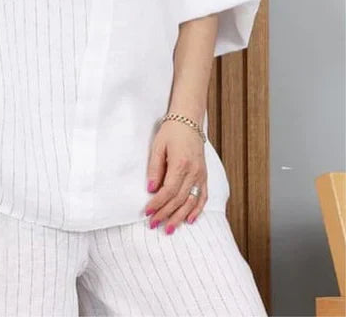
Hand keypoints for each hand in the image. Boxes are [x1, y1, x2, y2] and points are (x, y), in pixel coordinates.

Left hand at [144, 119, 207, 233]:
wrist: (189, 121)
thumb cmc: (171, 132)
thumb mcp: (158, 146)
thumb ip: (154, 168)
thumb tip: (150, 189)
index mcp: (180, 164)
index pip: (168, 191)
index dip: (157, 204)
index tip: (147, 212)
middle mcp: (193, 172)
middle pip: (179, 200)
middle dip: (165, 214)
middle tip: (153, 224)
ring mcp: (201, 175)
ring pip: (191, 202)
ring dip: (180, 217)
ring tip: (169, 229)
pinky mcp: (204, 176)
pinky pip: (203, 197)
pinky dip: (197, 210)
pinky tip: (189, 220)